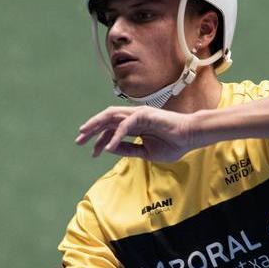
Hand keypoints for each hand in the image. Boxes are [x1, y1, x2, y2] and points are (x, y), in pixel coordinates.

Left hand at [76, 106, 198, 161]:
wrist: (190, 138)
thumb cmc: (173, 144)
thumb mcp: (145, 152)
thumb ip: (128, 149)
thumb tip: (109, 148)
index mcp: (134, 125)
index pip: (110, 129)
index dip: (99, 140)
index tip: (92, 153)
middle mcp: (133, 117)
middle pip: (106, 120)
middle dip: (91, 130)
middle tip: (78, 141)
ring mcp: (138, 114)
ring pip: (111, 116)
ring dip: (96, 125)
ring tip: (84, 135)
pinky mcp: (145, 115)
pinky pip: (125, 126)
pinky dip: (115, 136)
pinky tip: (108, 148)